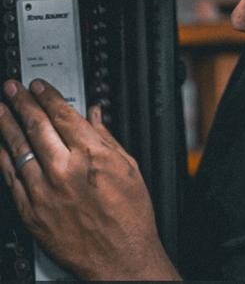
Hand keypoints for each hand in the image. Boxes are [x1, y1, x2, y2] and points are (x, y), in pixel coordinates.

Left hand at [0, 79, 178, 279]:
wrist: (121, 261)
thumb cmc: (130, 217)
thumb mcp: (129, 168)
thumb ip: (107, 138)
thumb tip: (95, 115)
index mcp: (92, 155)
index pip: (62, 114)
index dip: (47, 95)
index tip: (38, 86)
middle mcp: (65, 170)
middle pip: (36, 125)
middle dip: (21, 102)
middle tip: (12, 88)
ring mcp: (45, 191)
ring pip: (19, 148)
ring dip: (7, 124)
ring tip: (0, 108)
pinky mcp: (33, 212)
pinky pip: (11, 179)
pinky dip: (4, 159)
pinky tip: (0, 147)